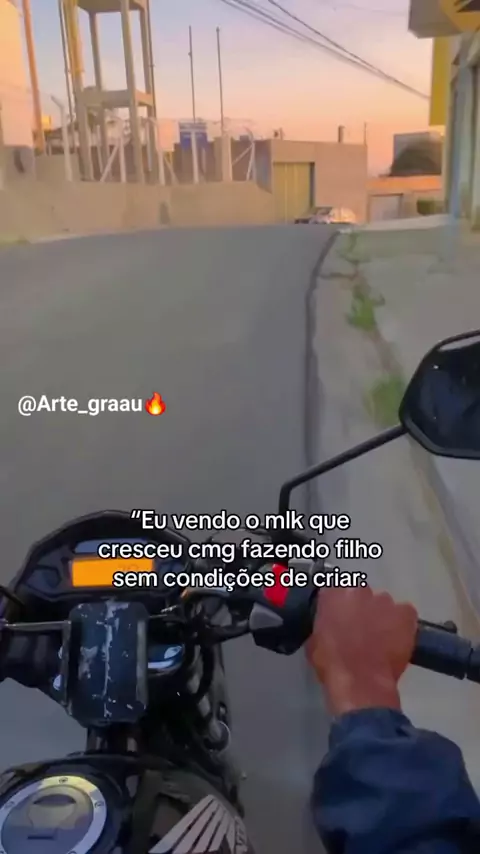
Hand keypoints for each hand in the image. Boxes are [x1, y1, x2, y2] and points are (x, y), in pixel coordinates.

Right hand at [306, 587, 417, 715]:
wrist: (360, 681)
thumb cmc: (331, 663)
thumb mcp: (314, 641)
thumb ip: (323, 624)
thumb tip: (330, 625)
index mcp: (333, 594)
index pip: (335, 590)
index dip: (339, 605)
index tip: (341, 618)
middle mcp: (358, 590)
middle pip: (361, 594)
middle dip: (361, 608)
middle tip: (360, 629)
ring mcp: (384, 600)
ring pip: (383, 603)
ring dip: (381, 615)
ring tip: (381, 636)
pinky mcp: (405, 612)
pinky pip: (404, 612)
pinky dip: (402, 622)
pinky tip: (398, 637)